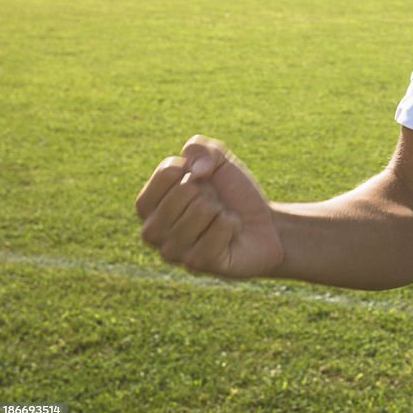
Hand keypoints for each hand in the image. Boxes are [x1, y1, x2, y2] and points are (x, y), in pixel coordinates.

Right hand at [135, 135, 284, 278]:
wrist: (263, 223)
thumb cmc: (232, 193)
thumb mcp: (218, 160)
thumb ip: (200, 149)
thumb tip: (195, 172)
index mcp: (149, 204)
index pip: (167, 172)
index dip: (194, 169)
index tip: (201, 182)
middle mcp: (151, 231)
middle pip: (185, 190)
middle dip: (210, 192)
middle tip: (214, 205)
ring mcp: (171, 251)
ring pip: (202, 209)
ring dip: (221, 210)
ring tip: (220, 220)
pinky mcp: (195, 264)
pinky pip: (220, 228)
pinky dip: (232, 224)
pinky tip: (229, 235)